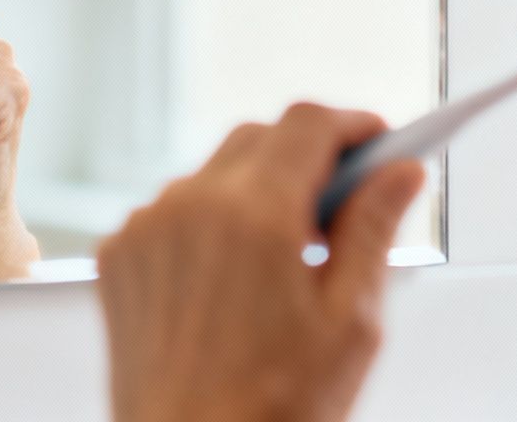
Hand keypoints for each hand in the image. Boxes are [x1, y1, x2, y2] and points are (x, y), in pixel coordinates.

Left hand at [96, 104, 425, 421]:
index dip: (352, 125)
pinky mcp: (118, 255)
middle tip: (343, 205)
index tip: (380, 143)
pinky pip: (171, 211)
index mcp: (257, 215)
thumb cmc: (273, 410)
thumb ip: (374, 230)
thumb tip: (399, 174)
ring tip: (287, 255)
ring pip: (213, 173)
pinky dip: (207, 224)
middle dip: (306, 157)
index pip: (308, 123)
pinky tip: (233, 279)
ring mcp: (146, 228)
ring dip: (255, 191)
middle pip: (259, 138)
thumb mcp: (351, 322)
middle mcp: (191, 206)